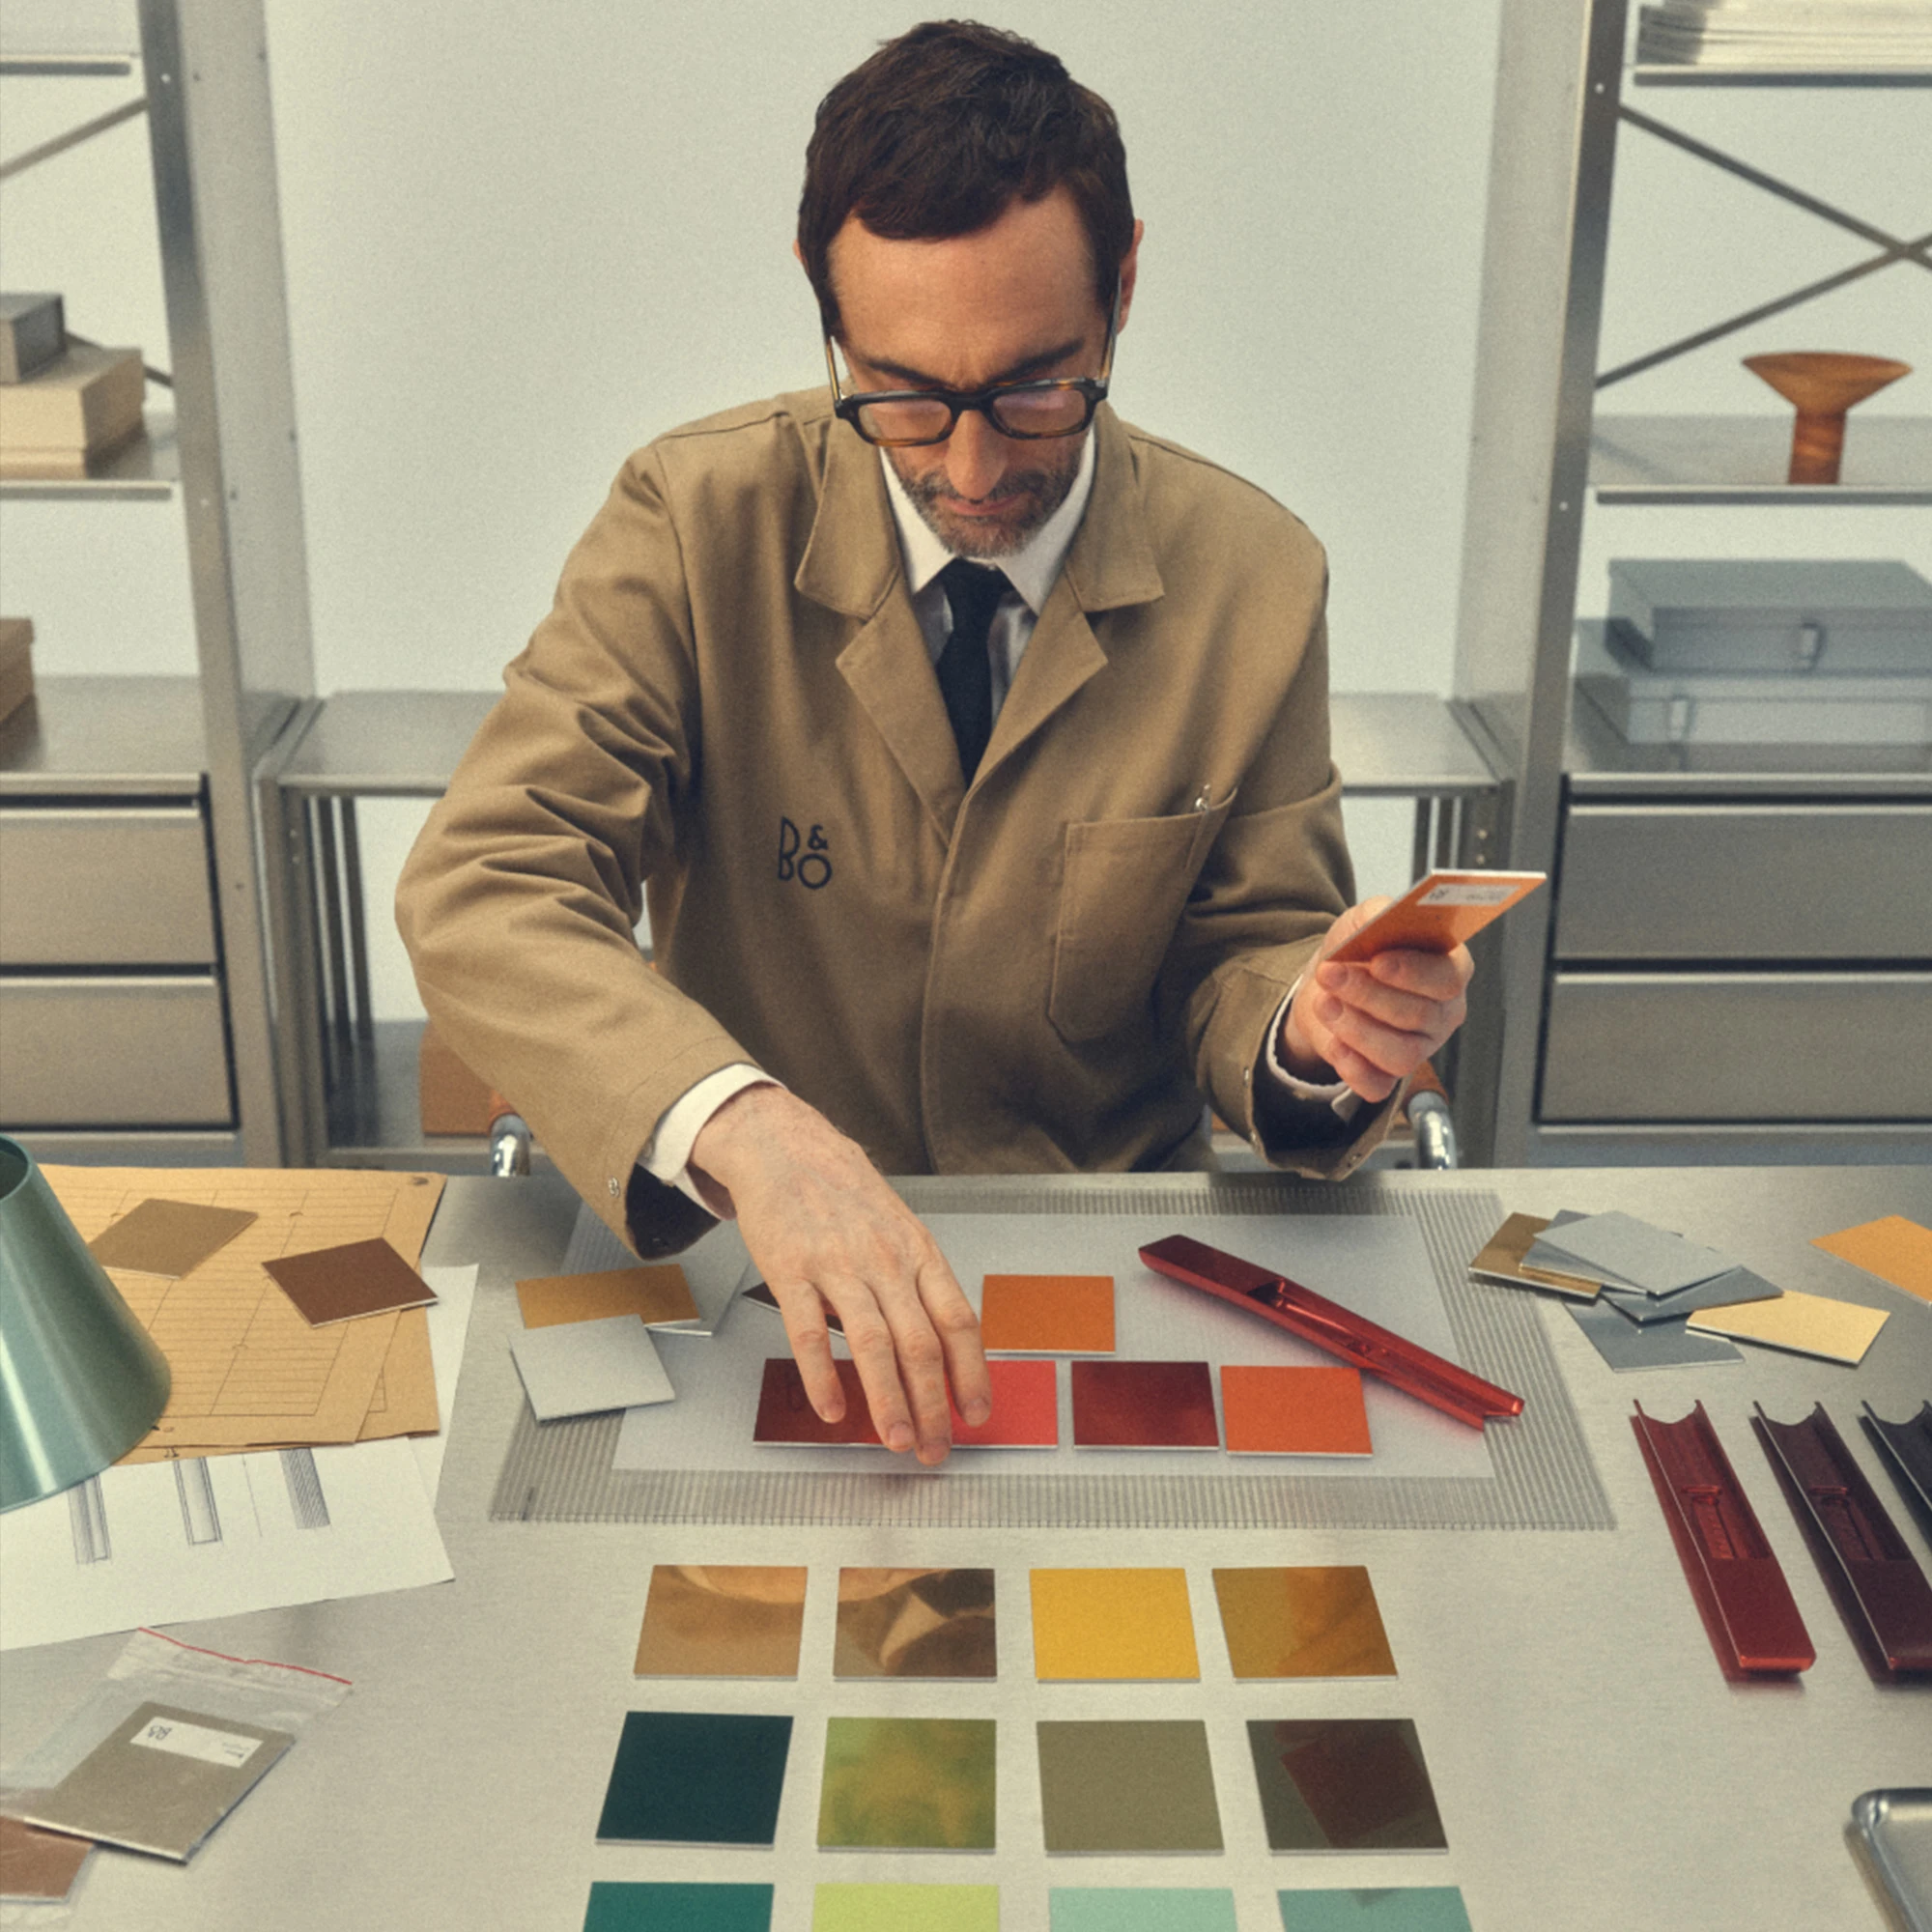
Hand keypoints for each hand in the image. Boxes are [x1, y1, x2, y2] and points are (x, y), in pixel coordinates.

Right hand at [688, 1084, 990, 1464]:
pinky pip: (809, 1333)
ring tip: (895, 1439)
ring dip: (888, 1400)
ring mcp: (837, 1265)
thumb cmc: (845, 1193)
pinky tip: (832, 1408)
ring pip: (872, 1344)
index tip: (977, 1414)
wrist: (785, 1146)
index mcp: (918, 1251)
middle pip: (920, 1343)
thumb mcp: (899, 1228)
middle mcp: (885, 1260)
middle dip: (933, 1404)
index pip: (958, 1320)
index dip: (972, 1372)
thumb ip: (919, 1283)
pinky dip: (823, 1377)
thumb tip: (946, 1347)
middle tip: (935, 1446)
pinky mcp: (790, 1271)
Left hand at [1277, 897, 1472, 1102]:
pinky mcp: (1389, 1075)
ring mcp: (1420, 1048)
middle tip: (1331, 974)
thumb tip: (1383, 918)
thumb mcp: (1365, 918)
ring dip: (1355, 1029)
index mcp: (1449, 969)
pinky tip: (1335, 1044)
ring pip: (1401, 1055)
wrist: (1326, 982)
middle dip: (1368, 994)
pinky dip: (1353, 1068)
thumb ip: (1379, 913)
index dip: (1414, 972)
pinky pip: (1379, 1086)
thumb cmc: (1356, 949)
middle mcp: (1442, 1013)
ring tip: (1324, 1003)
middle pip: (1419, 1015)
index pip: (1448, 979)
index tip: (1378, 961)